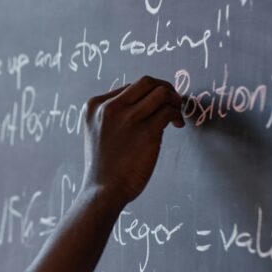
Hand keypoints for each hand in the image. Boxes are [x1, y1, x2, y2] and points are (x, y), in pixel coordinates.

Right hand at [82, 76, 183, 206]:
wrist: (103, 190)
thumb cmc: (103, 165)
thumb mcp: (97, 131)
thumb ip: (112, 115)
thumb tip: (142, 103)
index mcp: (94, 106)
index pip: (128, 87)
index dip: (146, 95)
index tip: (155, 106)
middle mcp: (109, 108)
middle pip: (146, 82)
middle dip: (165, 88)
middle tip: (173, 102)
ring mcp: (128, 118)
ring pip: (161, 92)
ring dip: (174, 100)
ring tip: (176, 113)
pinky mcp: (146, 131)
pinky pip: (169, 111)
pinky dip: (177, 115)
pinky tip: (177, 125)